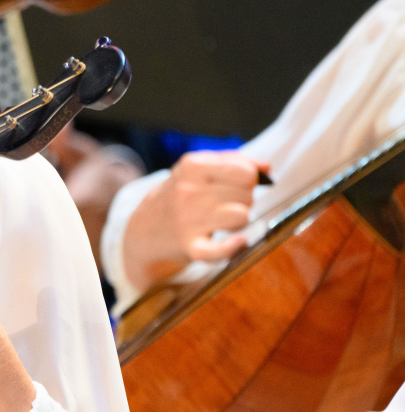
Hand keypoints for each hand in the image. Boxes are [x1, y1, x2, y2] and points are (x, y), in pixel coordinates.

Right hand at [124, 150, 267, 290]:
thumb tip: (267, 168)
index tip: (237, 184)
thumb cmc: (181, 193)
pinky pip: (221, 250)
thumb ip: (234, 161)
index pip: (245, 172)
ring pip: (242, 216)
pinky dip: (233, 247)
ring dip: (239, 219)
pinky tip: (238, 242)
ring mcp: (189, 219)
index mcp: (193, 165)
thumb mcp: (198, 168)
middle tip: (225, 203)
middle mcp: (189, 191)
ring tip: (224, 219)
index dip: (248, 179)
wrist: (145, 227)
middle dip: (243, 198)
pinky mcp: (191, 247)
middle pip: (246, 194)